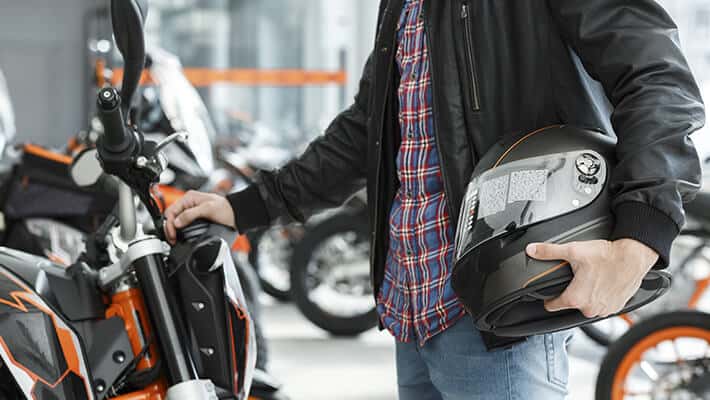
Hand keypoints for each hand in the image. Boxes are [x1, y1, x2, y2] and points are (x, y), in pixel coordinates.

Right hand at [164, 190, 235, 243]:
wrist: (237, 214)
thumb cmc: (226, 209)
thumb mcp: (208, 210)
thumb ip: (190, 214)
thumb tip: (177, 222)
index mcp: (189, 197)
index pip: (171, 211)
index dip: (170, 224)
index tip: (172, 235)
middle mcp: (189, 203)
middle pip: (172, 216)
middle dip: (170, 228)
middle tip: (172, 239)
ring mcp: (192, 210)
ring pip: (176, 220)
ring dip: (174, 229)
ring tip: (175, 239)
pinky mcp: (196, 217)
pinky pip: (183, 223)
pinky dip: (180, 230)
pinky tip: (180, 235)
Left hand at [525, 239, 658, 317]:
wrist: (634, 256)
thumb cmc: (607, 256)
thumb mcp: (573, 250)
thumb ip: (549, 251)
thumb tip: (532, 250)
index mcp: (576, 299)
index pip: (552, 306)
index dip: (548, 297)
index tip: (548, 293)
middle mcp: (590, 309)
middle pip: (570, 304)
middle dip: (570, 293)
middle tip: (575, 278)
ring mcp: (604, 310)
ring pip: (586, 306)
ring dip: (586, 296)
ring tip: (589, 280)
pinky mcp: (616, 308)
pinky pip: (601, 306)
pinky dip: (600, 297)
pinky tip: (601, 284)